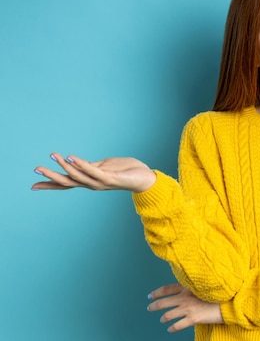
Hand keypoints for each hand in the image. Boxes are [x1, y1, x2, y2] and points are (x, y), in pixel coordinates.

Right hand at [32, 153, 155, 192]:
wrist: (145, 177)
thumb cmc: (125, 171)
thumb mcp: (103, 167)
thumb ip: (89, 166)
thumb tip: (75, 162)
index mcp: (89, 181)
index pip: (66, 184)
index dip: (51, 185)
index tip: (33, 185)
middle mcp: (92, 184)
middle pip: (68, 182)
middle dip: (52, 177)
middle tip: (36, 169)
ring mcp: (100, 182)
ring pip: (78, 176)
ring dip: (65, 166)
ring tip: (54, 156)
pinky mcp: (109, 177)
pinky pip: (93, 171)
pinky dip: (82, 164)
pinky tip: (72, 157)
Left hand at [147, 283, 223, 332]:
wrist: (227, 302)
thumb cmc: (217, 294)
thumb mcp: (202, 286)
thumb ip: (192, 288)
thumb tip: (185, 292)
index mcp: (187, 287)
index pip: (167, 289)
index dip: (157, 293)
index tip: (151, 295)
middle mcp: (184, 297)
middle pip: (164, 302)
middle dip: (154, 306)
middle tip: (150, 307)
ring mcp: (187, 308)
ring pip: (168, 315)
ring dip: (163, 318)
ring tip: (162, 320)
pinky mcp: (192, 318)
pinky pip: (177, 325)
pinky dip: (172, 328)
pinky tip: (170, 329)